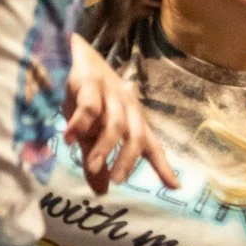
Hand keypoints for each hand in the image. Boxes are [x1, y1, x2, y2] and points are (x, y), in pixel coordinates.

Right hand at [63, 36, 179, 194]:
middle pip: (136, 135)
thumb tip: (101, 193)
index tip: (175, 186)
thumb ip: (97, 160)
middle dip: (128, 159)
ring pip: (115, 123)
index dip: (163, 166)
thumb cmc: (85, 96)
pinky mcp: (89, 82)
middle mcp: (126, 106)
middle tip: (117, 180)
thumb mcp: (90, 133)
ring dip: (105, 147)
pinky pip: (90, 106)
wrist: (70, 52)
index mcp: (131, 119)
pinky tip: (70, 139)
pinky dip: (81, 123)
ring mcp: (109, 93)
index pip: (151, 146)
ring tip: (93, 166)